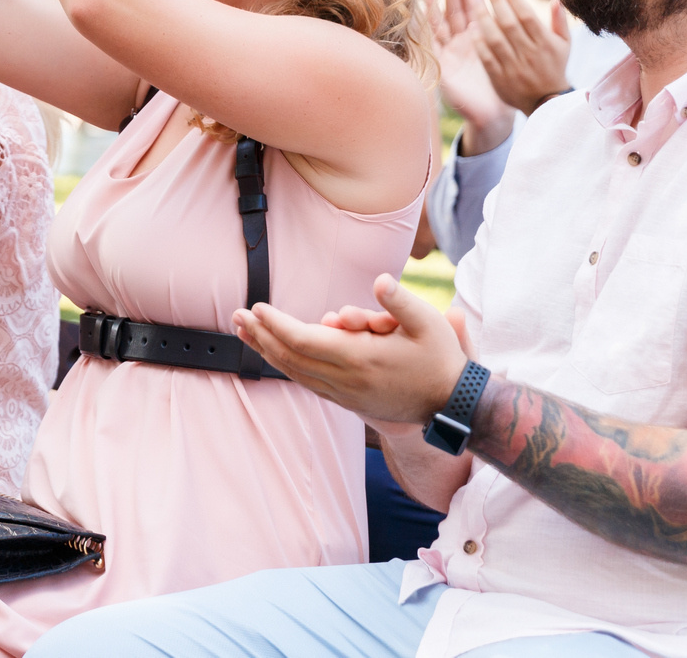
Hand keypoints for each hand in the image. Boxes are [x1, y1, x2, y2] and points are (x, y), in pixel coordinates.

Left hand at [233, 273, 467, 425]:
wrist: (450, 405)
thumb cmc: (439, 358)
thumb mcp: (428, 323)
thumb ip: (401, 302)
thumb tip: (380, 281)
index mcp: (360, 358)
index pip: (304, 340)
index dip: (276, 325)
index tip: (256, 308)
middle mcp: (346, 380)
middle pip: (291, 358)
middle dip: (261, 336)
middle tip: (236, 317)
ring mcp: (345, 395)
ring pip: (296, 373)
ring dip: (268, 353)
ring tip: (246, 334)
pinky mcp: (348, 402)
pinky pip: (309, 384)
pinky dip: (287, 368)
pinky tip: (276, 356)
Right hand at [429, 0, 512, 154]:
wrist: (493, 113)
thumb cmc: (506, 84)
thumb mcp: (516, 54)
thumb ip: (523, 30)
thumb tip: (546, 2)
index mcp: (480, 37)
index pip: (472, 10)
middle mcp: (463, 42)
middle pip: (454, 11)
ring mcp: (451, 52)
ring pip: (441, 23)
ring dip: (434, 4)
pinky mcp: (443, 65)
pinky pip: (432, 43)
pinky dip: (427, 27)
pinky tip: (421, 12)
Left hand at [474, 0, 570, 115]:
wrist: (548, 103)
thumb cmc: (555, 67)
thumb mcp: (564, 45)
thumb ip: (559, 20)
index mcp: (544, 43)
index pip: (526, 15)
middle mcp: (529, 53)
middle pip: (508, 23)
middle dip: (496, 0)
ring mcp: (514, 67)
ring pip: (495, 38)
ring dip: (483, 17)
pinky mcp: (500, 79)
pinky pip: (487, 58)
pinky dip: (479, 42)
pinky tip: (471, 26)